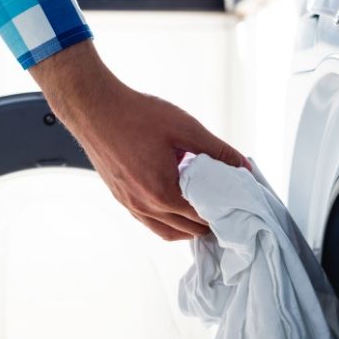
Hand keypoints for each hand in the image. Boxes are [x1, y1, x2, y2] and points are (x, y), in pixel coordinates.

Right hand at [30, 40, 250, 240]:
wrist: (94, 107)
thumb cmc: (138, 115)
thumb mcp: (186, 129)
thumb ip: (218, 150)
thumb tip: (244, 166)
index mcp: (163, 193)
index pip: (202, 217)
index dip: (224, 213)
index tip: (238, 205)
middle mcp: (144, 206)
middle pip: (186, 229)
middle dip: (209, 222)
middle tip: (227, 209)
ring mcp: (129, 204)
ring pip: (166, 231)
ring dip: (188, 227)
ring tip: (205, 212)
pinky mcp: (120, 197)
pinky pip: (148, 222)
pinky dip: (168, 221)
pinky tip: (176, 205)